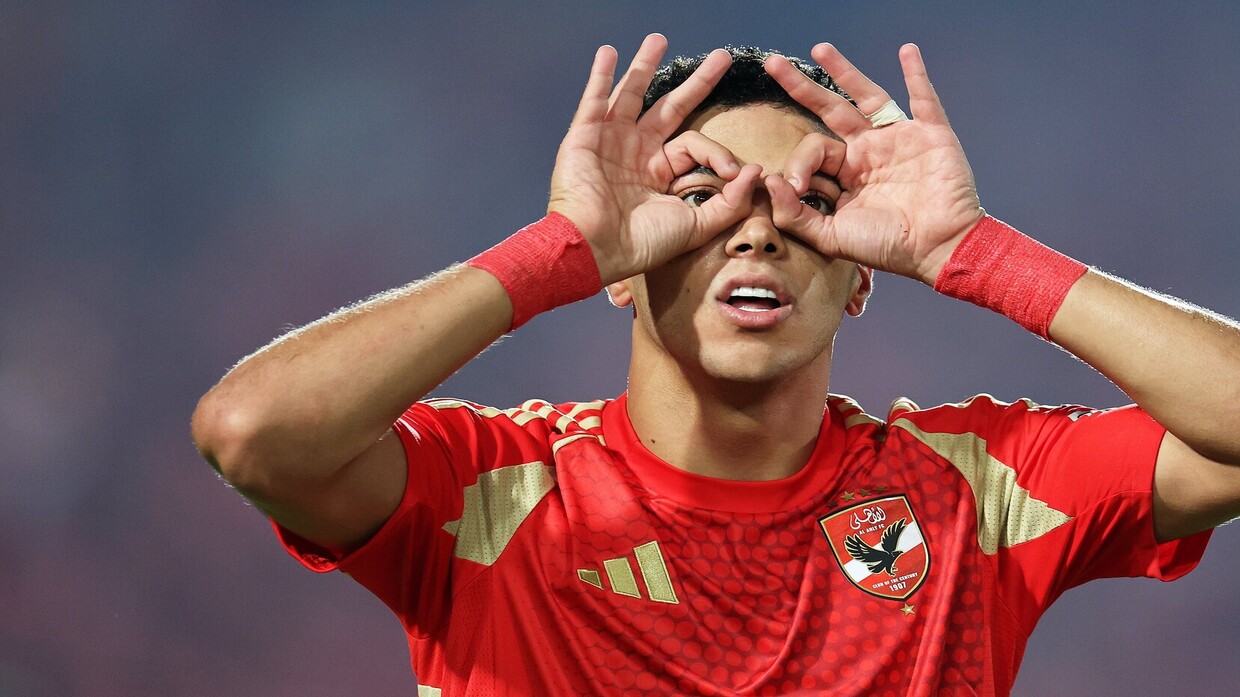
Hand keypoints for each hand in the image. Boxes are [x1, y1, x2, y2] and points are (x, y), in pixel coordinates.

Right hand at [547, 34, 762, 284]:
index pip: (695, 144)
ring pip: (633, 94)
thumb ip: (729, 202)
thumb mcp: (696, 226)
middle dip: (697, 83)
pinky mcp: (585, 137)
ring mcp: (610, 141)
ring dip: (645, 66)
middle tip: (722, 58)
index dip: (718, 153)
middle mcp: (637, 152)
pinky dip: (600, 75)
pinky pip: (594, 100)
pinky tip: (609, 52)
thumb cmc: (642, 243)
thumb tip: (755, 172)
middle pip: (671, 107)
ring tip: (659, 39)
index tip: (733, 171)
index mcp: (659, 172)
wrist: (595, 248)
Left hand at [763, 43, 983, 284]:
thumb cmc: (887, 247)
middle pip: (830, 110)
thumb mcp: (831, 237)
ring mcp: (899, 139)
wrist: (938, 249)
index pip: (813, 150)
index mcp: (847, 174)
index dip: (798, 164)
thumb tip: (768, 182)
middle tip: (773, 64)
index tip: (796, 188)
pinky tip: (907, 51)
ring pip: (867, 96)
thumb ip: (794, 215)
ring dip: (844, 71)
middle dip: (802, 88)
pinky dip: (917, 75)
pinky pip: (923, 99)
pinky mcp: (930, 134)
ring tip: (819, 49)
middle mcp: (869, 152)